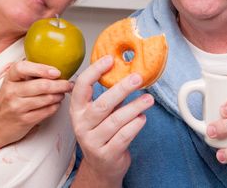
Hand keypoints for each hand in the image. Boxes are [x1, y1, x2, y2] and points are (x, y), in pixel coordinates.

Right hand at [0, 60, 72, 145]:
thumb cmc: (7, 100)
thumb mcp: (13, 83)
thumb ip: (29, 74)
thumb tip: (55, 68)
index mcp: (10, 78)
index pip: (23, 68)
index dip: (42, 69)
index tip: (56, 72)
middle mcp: (12, 92)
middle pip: (41, 86)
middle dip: (60, 85)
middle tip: (68, 84)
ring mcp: (17, 107)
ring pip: (46, 99)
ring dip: (59, 96)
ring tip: (62, 94)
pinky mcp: (24, 120)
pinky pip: (46, 112)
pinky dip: (55, 106)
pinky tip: (56, 104)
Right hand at [70, 55, 153, 186]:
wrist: (101, 167)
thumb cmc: (103, 134)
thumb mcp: (99, 115)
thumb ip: (108, 97)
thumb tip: (127, 73)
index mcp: (77, 111)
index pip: (81, 87)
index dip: (94, 71)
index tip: (109, 59)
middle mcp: (81, 126)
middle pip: (102, 104)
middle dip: (122, 89)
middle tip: (137, 78)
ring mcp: (92, 141)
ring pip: (116, 120)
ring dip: (135, 107)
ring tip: (148, 99)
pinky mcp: (106, 154)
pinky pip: (124, 136)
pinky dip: (135, 125)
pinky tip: (142, 117)